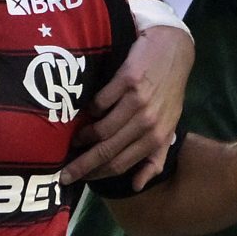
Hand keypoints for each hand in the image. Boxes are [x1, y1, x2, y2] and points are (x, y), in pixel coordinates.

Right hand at [64, 24, 192, 189]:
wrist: (174, 50)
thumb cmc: (168, 91)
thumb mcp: (169, 126)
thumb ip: (155, 157)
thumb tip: (137, 185)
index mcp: (157, 138)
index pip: (120, 164)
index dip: (96, 174)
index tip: (76, 179)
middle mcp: (148, 122)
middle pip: (107, 151)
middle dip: (82, 165)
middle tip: (63, 172)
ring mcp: (139, 101)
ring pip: (102, 129)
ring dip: (84, 136)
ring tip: (75, 137)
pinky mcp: (128, 79)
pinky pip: (100, 102)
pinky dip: (90, 108)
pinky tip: (86, 110)